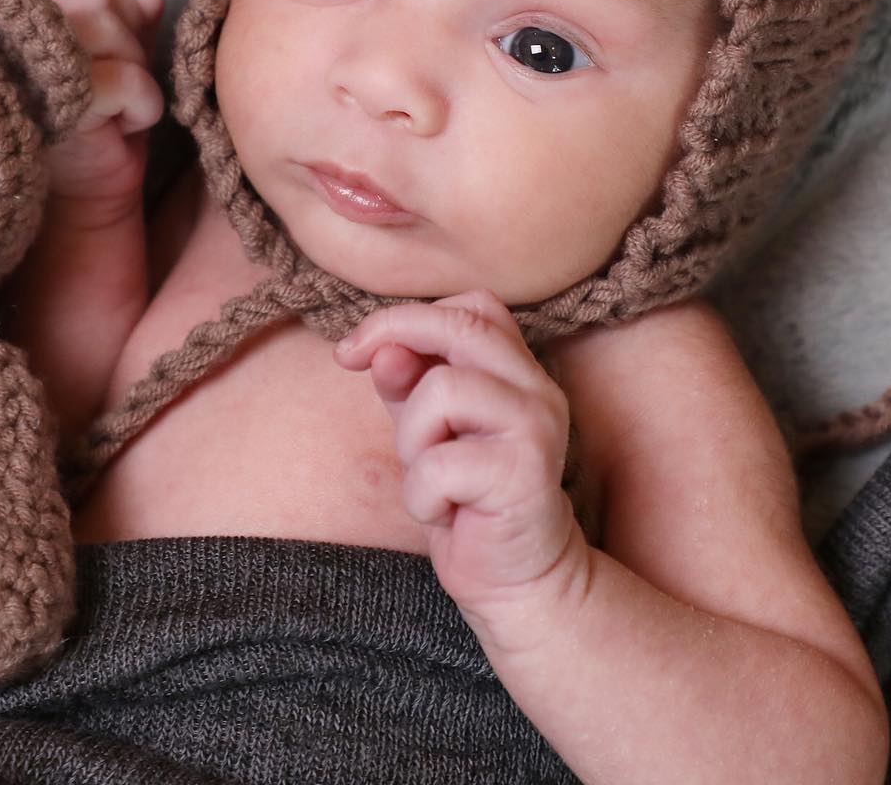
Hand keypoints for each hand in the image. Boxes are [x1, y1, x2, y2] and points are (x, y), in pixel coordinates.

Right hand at [42, 0, 164, 213]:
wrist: (85, 205)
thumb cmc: (102, 128)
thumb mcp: (120, 59)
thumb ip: (130, 16)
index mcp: (24, 18)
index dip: (125, 16)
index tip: (115, 61)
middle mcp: (12, 35)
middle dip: (128, 42)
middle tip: (116, 89)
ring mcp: (24, 68)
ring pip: (109, 25)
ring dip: (134, 71)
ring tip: (113, 108)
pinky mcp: (52, 106)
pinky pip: (126, 77)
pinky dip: (142, 105)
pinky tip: (118, 131)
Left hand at [333, 288, 589, 641]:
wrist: (514, 582)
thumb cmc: (465, 499)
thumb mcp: (425, 431)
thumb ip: (406, 384)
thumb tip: (380, 349)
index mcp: (517, 371)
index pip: (474, 307)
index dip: (408, 315)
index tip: (356, 349)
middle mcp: (537, 389)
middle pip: (462, 326)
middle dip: (394, 334)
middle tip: (353, 361)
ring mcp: (537, 428)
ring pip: (443, 391)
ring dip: (412, 438)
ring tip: (429, 474)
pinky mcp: (526, 474)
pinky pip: (441, 464)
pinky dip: (423, 494)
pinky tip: (444, 513)